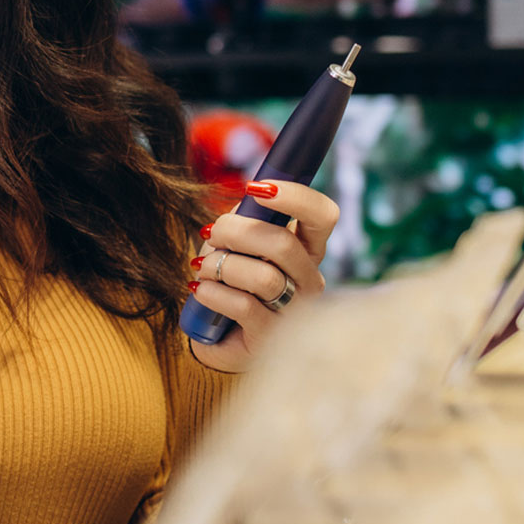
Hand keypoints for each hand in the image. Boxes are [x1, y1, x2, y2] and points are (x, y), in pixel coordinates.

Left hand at [188, 180, 338, 371]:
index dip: (294, 196)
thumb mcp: (237, 243)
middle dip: (235, 231)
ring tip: (204, 269)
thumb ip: (247, 219)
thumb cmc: (230, 280)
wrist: (216, 332)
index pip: (322, 215)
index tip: (254, 187)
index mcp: (307, 249)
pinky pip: (244, 306)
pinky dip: (213, 293)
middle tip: (211, 235)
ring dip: (222, 265)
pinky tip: (201, 290)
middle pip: (283, 244)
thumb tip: (247, 200)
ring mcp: (294, 310)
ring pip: (264, 277)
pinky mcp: (271, 336)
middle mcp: (309, 279)